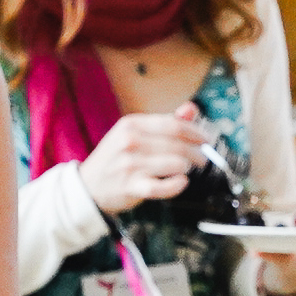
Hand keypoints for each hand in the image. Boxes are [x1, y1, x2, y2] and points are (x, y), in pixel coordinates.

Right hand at [82, 107, 211, 215]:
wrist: (89, 184)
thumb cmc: (118, 157)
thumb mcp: (135, 133)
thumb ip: (165, 122)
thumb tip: (191, 108)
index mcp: (131, 124)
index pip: (175, 125)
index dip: (197, 133)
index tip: (206, 140)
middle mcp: (129, 141)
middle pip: (179, 145)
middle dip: (197, 153)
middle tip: (202, 159)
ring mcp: (129, 164)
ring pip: (176, 164)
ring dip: (186, 168)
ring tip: (184, 169)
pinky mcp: (131, 186)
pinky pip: (163, 187)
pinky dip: (177, 185)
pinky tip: (180, 182)